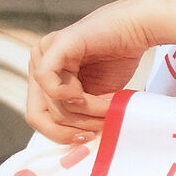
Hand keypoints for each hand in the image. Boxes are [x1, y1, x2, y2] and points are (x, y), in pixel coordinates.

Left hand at [26, 0, 162, 143]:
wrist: (138, 29)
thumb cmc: (118, 59)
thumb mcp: (94, 98)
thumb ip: (78, 115)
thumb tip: (72, 146)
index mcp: (43, 78)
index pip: (38, 117)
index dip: (61, 135)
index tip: (88, 138)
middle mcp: (37, 64)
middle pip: (38, 115)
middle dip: (71, 128)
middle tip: (98, 127)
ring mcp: (43, 53)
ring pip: (51, 103)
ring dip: (84, 111)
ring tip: (108, 105)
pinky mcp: (56, 45)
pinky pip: (49, 81)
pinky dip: (72, 96)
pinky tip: (90, 93)